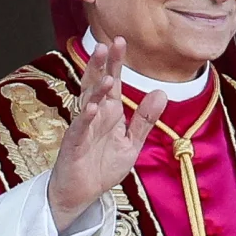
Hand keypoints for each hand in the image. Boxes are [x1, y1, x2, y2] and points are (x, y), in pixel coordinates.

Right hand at [47, 37, 166, 230]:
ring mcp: (82, 128)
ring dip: (95, 89)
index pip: (114, 82)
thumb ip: (144, 120)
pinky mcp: (74, 145)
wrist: (82, 194)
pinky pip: (79, 129)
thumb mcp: (131, 143)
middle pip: (97, 84)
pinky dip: (85, 118)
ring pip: (87, 102)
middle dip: (101, 65)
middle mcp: (95, 115)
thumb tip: (161, 92)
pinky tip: (91, 107)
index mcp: (109, 112)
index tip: (121, 40)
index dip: (116, 62)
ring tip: (107, 75)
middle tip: (106, 44)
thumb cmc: (102, 166)